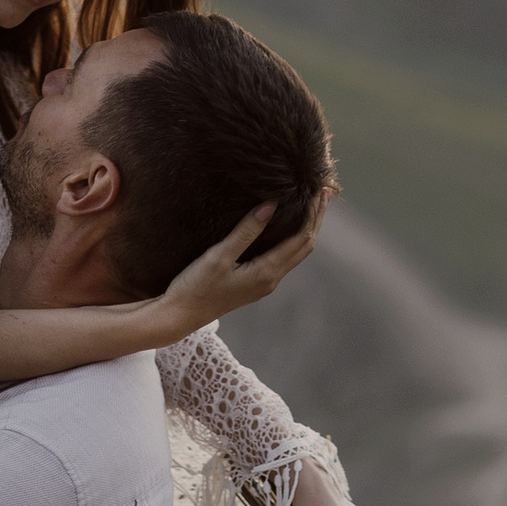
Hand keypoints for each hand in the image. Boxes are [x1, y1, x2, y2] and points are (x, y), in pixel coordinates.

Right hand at [153, 195, 322, 337]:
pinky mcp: (254, 283)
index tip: (320, 189)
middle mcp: (271, 279)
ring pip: (296, 252)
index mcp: (267, 272)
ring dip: (307, 228)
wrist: (180, 316)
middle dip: (317, 218)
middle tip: (326, 192)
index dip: (313, 213)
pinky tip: (287, 228)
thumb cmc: (195, 287)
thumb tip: (271, 205)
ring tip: (313, 206)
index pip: (301, 237)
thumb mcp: (219, 256)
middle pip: (305, 245)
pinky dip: (293, 238)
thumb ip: (246, 231)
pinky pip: (284, 257)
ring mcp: (264, 283)